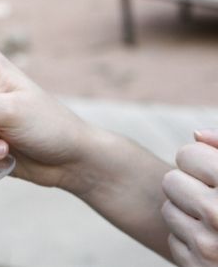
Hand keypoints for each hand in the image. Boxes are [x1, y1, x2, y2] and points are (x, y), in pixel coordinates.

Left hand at [162, 129, 217, 265]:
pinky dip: (190, 243)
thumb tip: (196, 134)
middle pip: (171, 181)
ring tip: (216, 224)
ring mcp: (208, 246)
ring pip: (168, 210)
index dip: (200, 163)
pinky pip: (174, 241)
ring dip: (187, 215)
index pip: (188, 154)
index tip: (215, 175)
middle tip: (213, 201)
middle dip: (188, 188)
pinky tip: (214, 245)